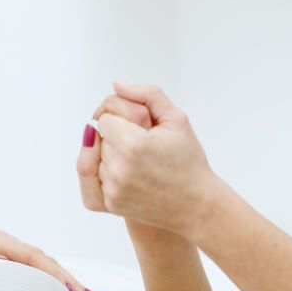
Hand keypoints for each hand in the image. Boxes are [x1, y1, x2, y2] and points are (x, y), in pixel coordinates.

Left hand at [0, 229, 97, 290]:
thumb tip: (10, 263)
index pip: (32, 256)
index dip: (54, 274)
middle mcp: (0, 246)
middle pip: (42, 261)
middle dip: (67, 281)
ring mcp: (0, 257)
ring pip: (39, 269)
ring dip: (62, 285)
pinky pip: (29, 276)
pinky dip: (48, 287)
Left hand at [86, 82, 219, 235]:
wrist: (196, 204)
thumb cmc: (188, 160)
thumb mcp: (177, 119)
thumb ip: (147, 95)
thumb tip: (117, 85)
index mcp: (133, 144)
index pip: (104, 119)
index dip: (122, 120)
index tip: (140, 129)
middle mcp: (118, 168)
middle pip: (98, 139)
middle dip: (117, 139)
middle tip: (144, 148)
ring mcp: (113, 189)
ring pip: (96, 159)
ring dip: (112, 157)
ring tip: (140, 164)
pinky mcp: (110, 204)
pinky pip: (95, 179)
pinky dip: (109, 175)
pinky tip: (131, 176)